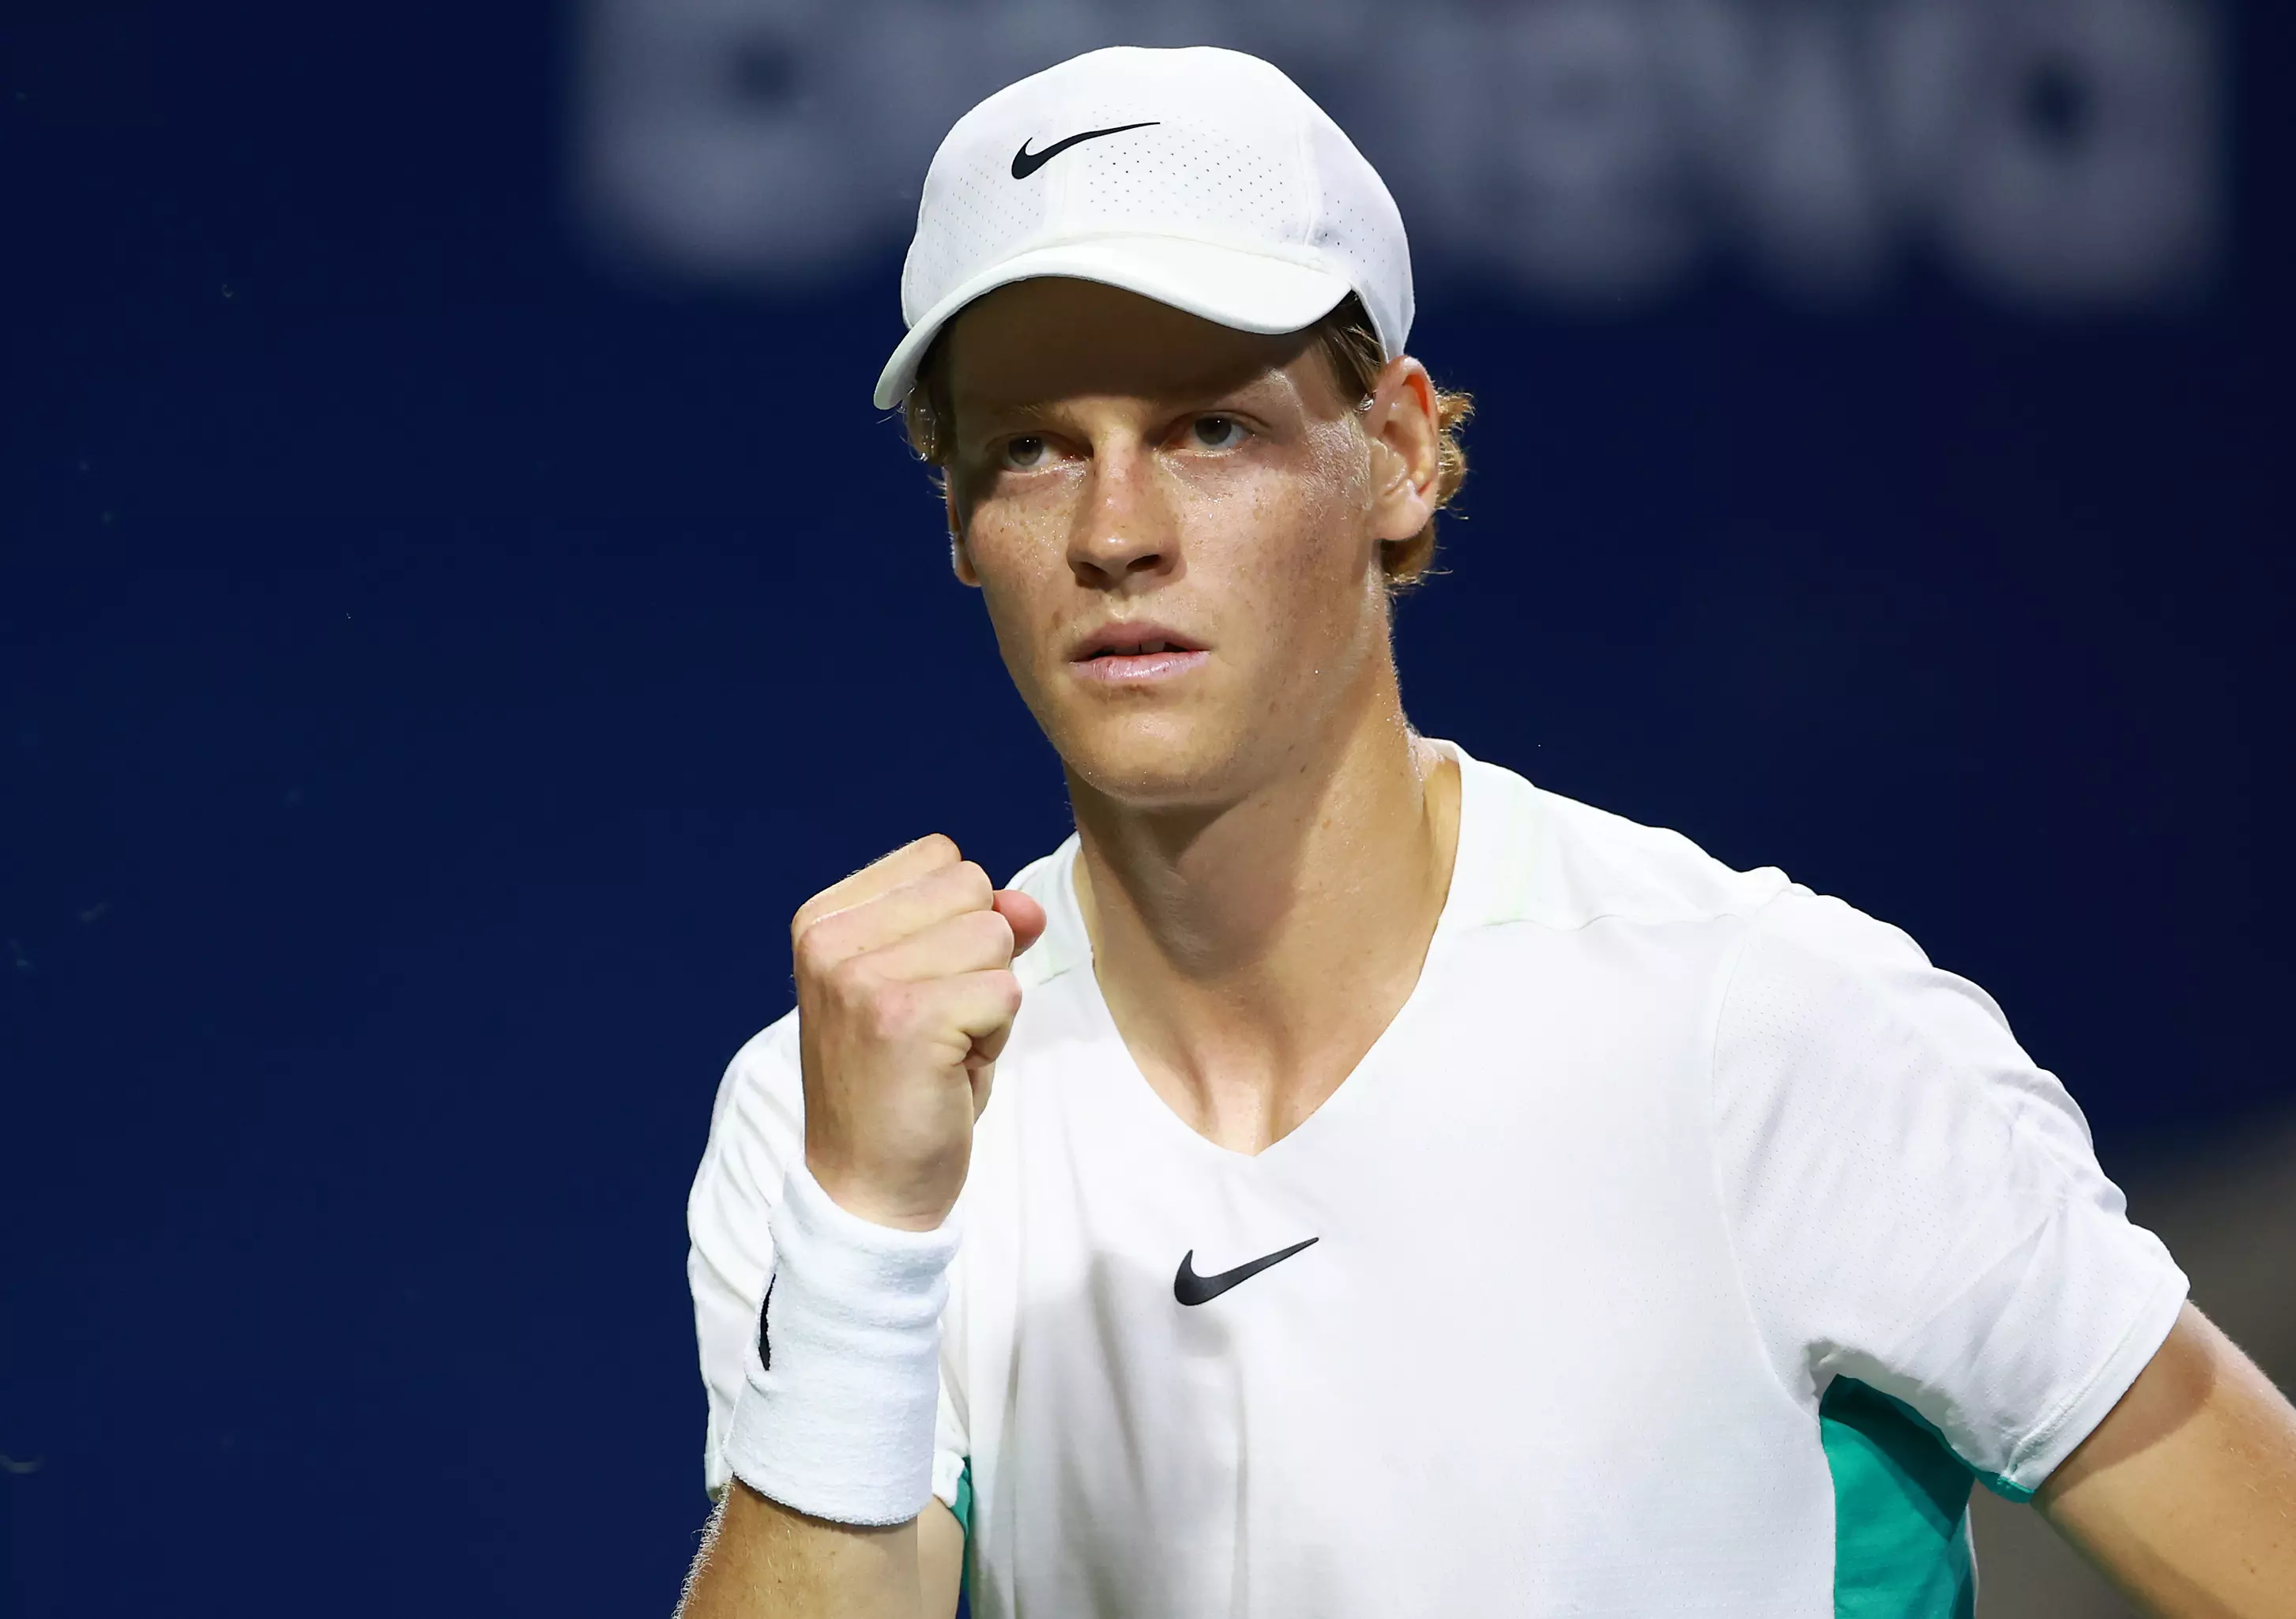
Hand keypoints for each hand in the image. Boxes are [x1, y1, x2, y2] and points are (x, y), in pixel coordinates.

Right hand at [790, 835, 1047, 1230]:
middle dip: (978, 958)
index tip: (917, 991)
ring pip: (995, 937)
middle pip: (973, 889)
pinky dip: (995, 1037)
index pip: (942, 860)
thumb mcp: (934, 984)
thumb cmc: (902, 1084)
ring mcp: (862, 978)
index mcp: (823, 918)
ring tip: (941, 1048)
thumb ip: (978, 926)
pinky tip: (949, 1072)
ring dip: (989, 999)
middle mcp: (830, 940)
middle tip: (934, 1025)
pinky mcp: (904, 1020)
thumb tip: (1025, 905)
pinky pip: (1005, 992)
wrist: (869, 1189)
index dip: (956, 925)